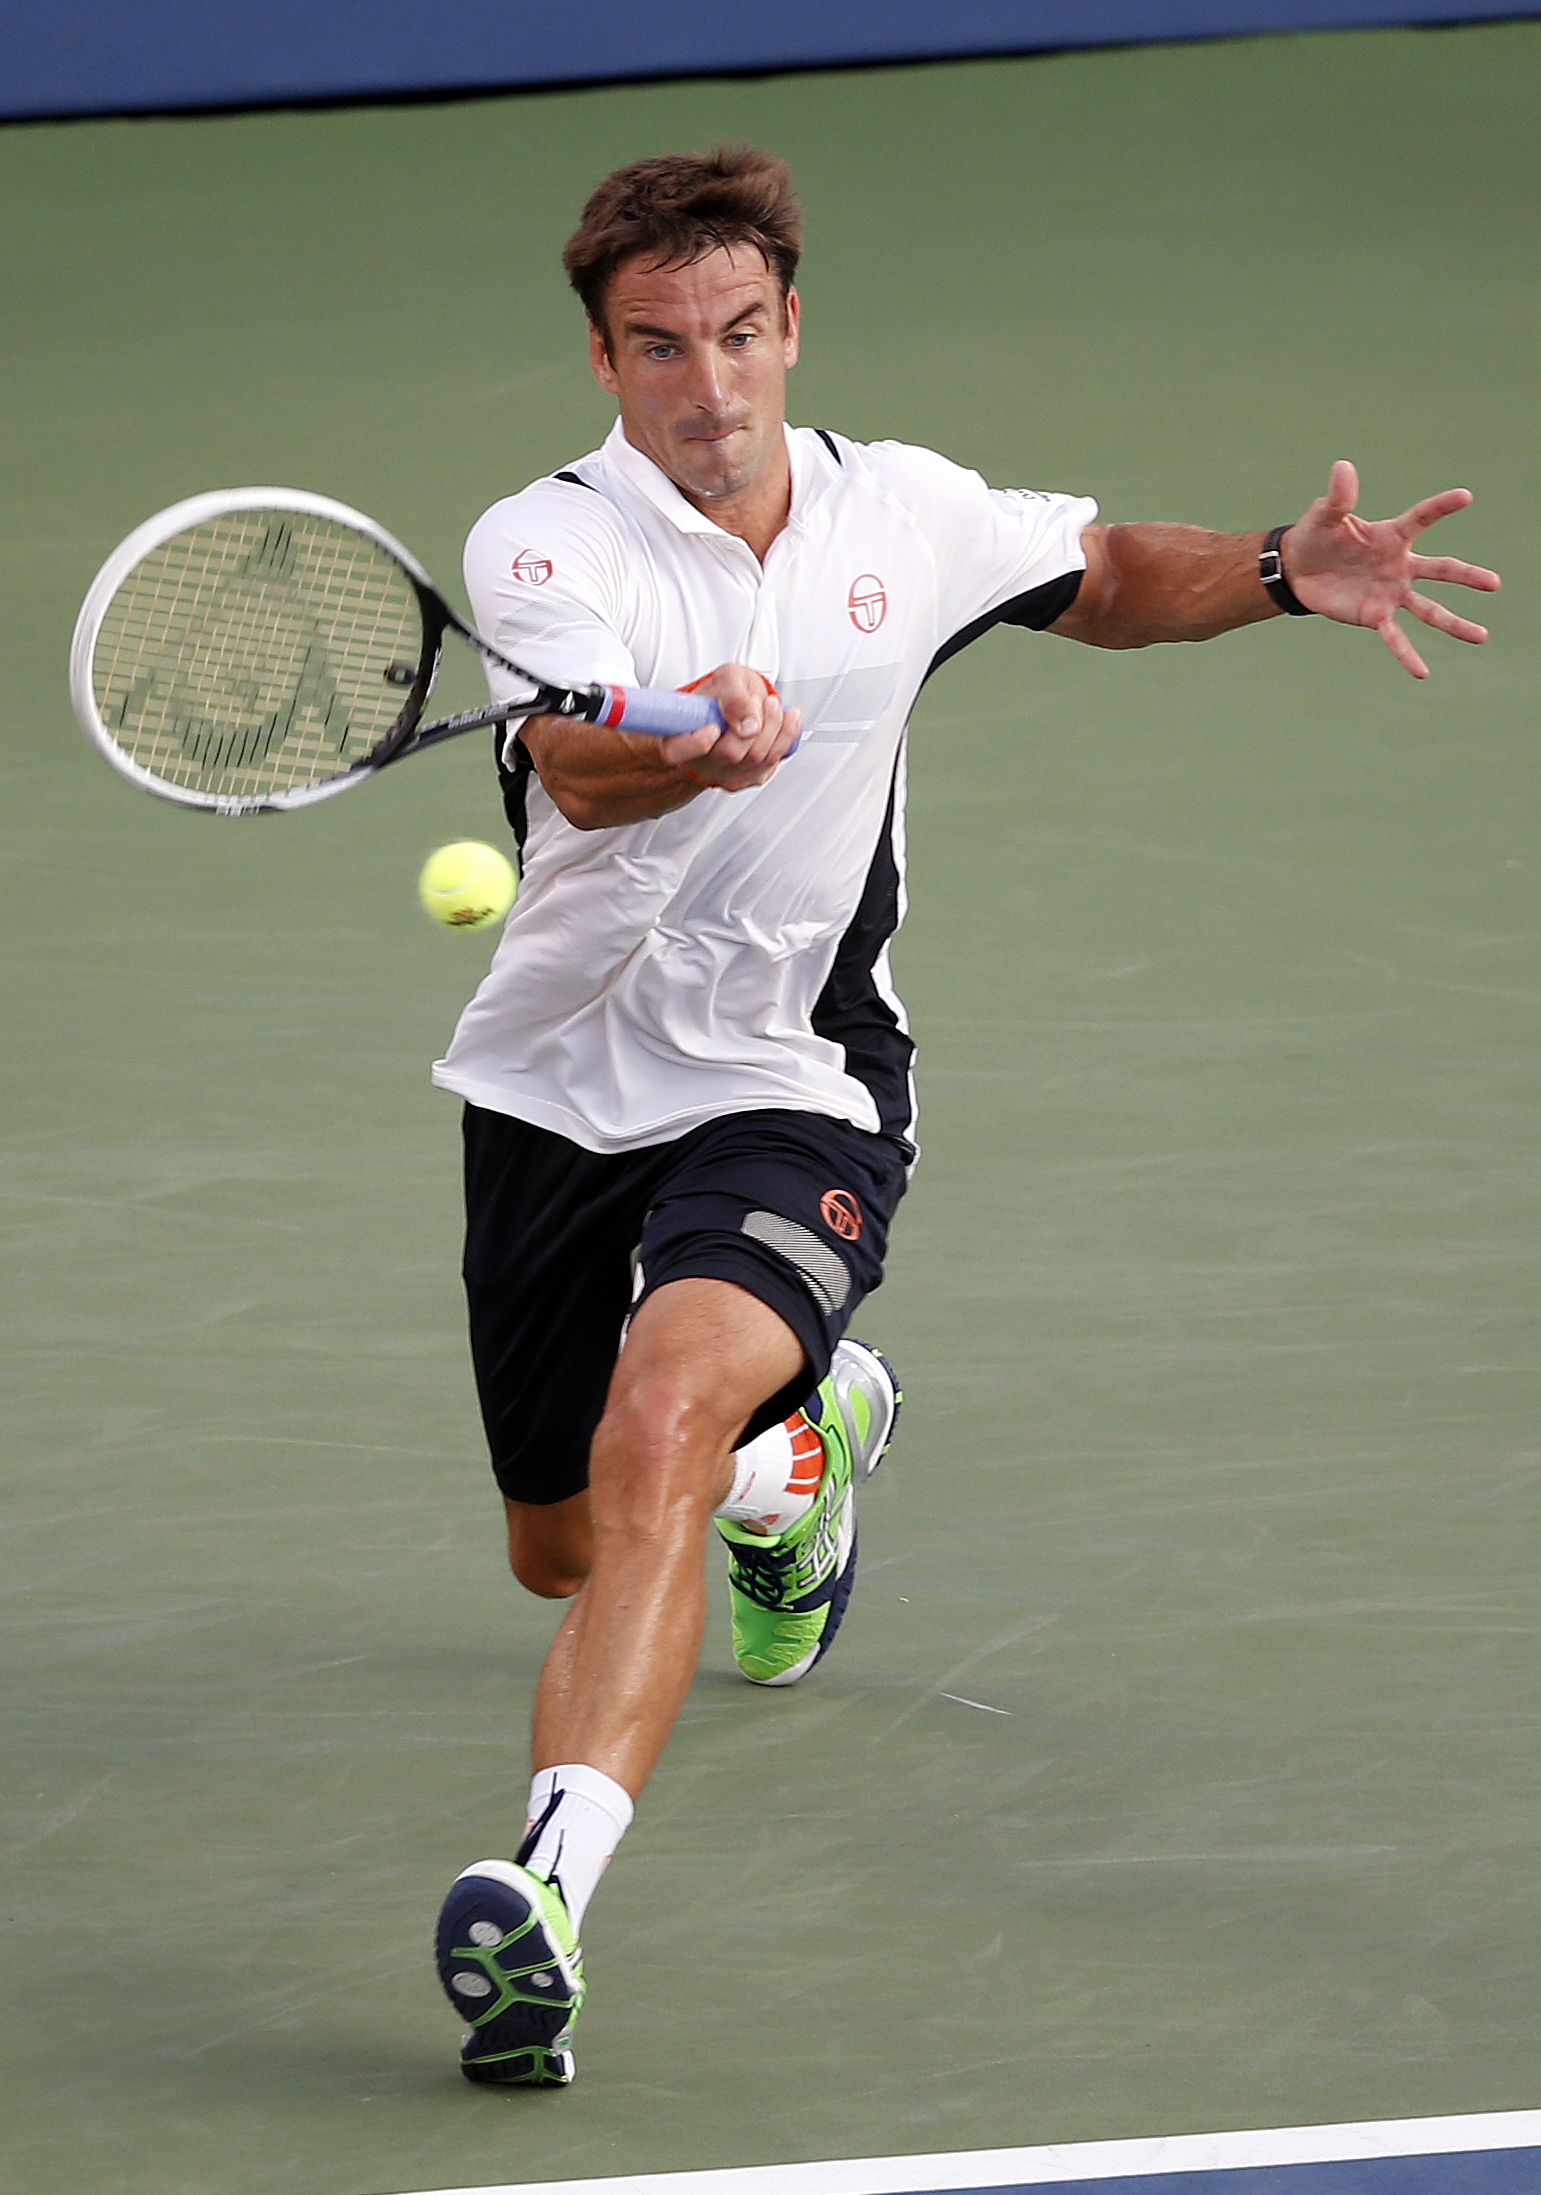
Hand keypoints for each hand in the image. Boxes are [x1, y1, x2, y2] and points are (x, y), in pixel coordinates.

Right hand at [652, 664, 801, 790]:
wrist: (736, 707)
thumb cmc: (724, 695)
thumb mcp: (726, 679)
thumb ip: (733, 694)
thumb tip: (748, 723)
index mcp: (678, 736)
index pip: (676, 751)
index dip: (697, 742)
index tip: (714, 725)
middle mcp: (697, 762)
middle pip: (731, 753)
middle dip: (756, 721)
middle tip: (760, 701)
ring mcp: (722, 774)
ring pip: (756, 760)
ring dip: (775, 727)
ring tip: (773, 705)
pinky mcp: (746, 779)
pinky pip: (770, 765)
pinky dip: (785, 738)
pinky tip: (785, 722)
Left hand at [1281, 460, 1499, 677]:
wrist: (1299, 568)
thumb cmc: (1317, 535)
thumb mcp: (1326, 514)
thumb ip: (1338, 496)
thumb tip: (1342, 467)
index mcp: (1393, 535)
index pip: (1422, 517)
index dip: (1442, 506)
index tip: (1465, 496)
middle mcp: (1401, 566)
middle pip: (1441, 570)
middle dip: (1467, 577)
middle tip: (1494, 584)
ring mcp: (1391, 593)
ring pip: (1429, 609)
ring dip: (1454, 623)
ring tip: (1482, 636)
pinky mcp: (1375, 615)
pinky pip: (1395, 638)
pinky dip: (1407, 655)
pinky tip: (1422, 672)